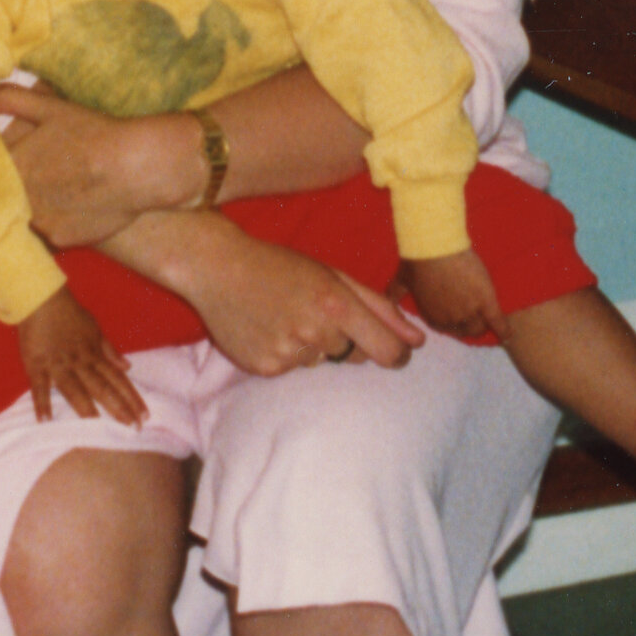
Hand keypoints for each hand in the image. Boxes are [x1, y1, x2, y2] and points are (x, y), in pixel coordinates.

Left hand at [0, 80, 195, 244]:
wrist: (137, 167)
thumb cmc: (95, 134)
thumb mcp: (53, 108)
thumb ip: (15, 99)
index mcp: (13, 165)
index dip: (0, 163)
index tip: (14, 158)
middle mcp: (19, 199)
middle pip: (7, 195)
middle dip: (17, 186)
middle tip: (44, 173)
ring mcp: (39, 222)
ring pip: (27, 216)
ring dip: (35, 205)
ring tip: (61, 189)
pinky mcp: (60, 239)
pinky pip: (50, 231)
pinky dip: (58, 220)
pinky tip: (76, 205)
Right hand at [14, 288, 148, 426]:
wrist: (43, 298)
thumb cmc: (69, 314)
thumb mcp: (95, 329)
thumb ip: (110, 350)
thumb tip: (128, 367)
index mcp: (94, 355)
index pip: (118, 380)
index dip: (132, 398)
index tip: (144, 416)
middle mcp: (80, 362)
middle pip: (102, 388)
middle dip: (119, 408)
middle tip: (134, 428)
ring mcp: (58, 365)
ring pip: (75, 390)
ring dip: (86, 409)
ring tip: (98, 430)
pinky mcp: (37, 366)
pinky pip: (40, 387)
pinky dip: (42, 403)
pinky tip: (45, 421)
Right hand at [175, 224, 423, 378]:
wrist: (216, 268)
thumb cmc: (280, 265)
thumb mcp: (333, 274)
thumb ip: (380, 307)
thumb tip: (419, 339)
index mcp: (336, 303)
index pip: (386, 350)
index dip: (398, 354)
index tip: (399, 353)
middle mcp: (314, 332)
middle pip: (355, 356)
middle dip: (348, 340)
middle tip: (319, 313)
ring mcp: (287, 354)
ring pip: (322, 362)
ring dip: (314, 345)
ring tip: (287, 315)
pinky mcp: (264, 369)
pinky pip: (293, 370)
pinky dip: (288, 353)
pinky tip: (270, 328)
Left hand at [398, 248, 507, 345]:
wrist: (434, 245)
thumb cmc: (416, 259)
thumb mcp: (401, 279)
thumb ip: (394, 293)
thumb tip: (384, 299)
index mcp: (432, 316)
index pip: (446, 328)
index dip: (452, 322)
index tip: (457, 317)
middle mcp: (451, 319)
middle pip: (464, 330)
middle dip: (468, 325)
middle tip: (474, 317)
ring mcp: (469, 310)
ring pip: (479, 327)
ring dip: (483, 324)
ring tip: (488, 320)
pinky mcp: (486, 300)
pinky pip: (497, 321)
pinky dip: (503, 330)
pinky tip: (507, 336)